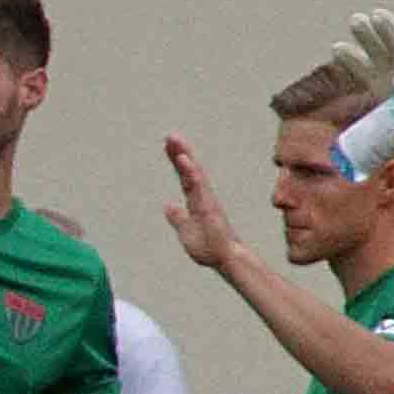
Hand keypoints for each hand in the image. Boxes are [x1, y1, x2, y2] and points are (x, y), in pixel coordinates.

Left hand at [156, 136, 241, 271]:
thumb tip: (168, 206)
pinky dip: (190, 172)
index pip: (184, 176)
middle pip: (190, 169)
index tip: (168, 144)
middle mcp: (202, 196)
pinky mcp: (209, 206)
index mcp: (196, 200)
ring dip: (185, 157)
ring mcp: (206, 200)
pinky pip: (198, 186)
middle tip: (170, 135)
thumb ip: (177, 217)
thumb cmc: (209, 246)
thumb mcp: (185, 230)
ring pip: (194, 174)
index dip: (176, 160)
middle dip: (180, 151)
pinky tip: (184, 160)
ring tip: (175, 141)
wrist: (225, 258)